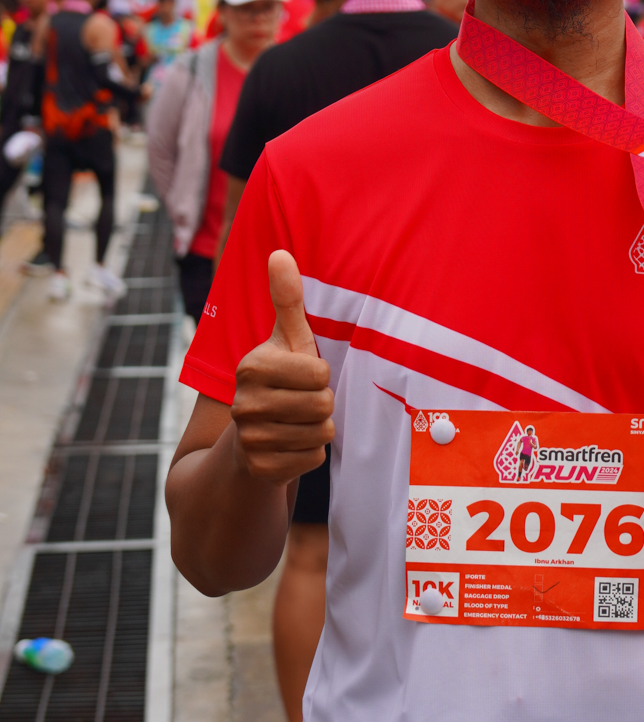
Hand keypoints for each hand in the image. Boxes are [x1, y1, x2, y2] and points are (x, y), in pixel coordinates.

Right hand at [229, 249, 333, 483]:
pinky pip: (312, 460)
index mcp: (251, 366)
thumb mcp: (286, 339)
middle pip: (322, 405)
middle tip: (303, 401)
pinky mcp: (259, 469)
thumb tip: (280, 253)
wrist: (249, 436)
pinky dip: (309, 454)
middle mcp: (243, 403)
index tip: (303, 375)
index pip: (320, 373)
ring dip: (318, 429)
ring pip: (321, 434)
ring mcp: (249, 438)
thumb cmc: (280, 378)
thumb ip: (287, 299)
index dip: (321, 375)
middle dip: (322, 403)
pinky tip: (291, 444)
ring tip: (297, 421)